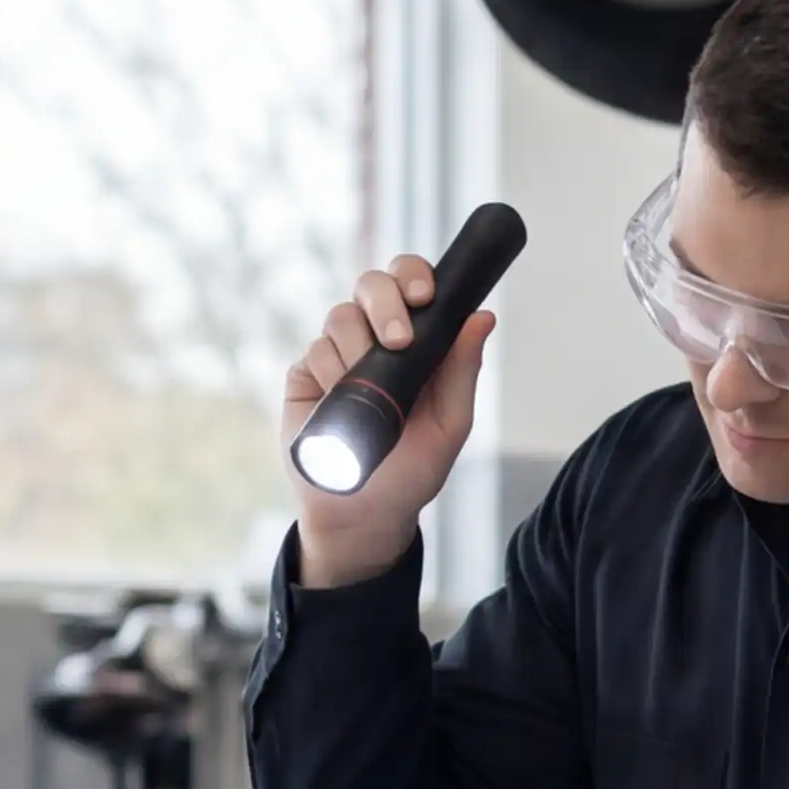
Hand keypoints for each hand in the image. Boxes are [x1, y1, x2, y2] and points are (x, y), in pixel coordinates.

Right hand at [281, 256, 497, 587]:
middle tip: (398, 340)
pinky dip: (330, 375)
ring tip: (369, 394)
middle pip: (371, 284)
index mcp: (416, 340)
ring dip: (358, 350)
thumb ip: (463, 370)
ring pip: (340, 317)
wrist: (362, 513)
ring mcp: (338, 353)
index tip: (424, 295)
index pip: (410, 282)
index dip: (413, 275)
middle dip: (385, 302)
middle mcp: (374, 337)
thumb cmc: (411, 470)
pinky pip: (314, 351)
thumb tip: (482, 316)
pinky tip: (339, 404)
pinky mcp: (305, 374)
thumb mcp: (450, 425)